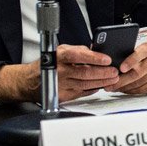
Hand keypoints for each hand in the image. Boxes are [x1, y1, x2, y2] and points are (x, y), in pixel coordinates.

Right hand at [0, 45, 119, 102]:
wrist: (31, 80)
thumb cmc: (50, 62)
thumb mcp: (62, 50)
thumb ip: (80, 50)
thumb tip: (98, 50)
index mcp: (59, 56)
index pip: (78, 56)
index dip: (94, 58)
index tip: (107, 59)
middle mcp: (59, 71)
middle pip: (85, 73)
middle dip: (103, 73)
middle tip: (115, 71)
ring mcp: (61, 85)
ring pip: (85, 84)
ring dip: (102, 82)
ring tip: (113, 79)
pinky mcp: (63, 96)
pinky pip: (82, 92)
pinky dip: (94, 89)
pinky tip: (102, 85)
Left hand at [108, 42, 146, 94]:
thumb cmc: (146, 57)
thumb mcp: (139, 51)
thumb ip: (128, 56)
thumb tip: (111, 67)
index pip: (141, 53)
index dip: (131, 61)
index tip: (121, 69)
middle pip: (139, 72)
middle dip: (122, 80)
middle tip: (110, 85)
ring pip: (140, 82)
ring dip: (125, 87)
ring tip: (114, 88)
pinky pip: (145, 89)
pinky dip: (132, 91)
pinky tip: (125, 90)